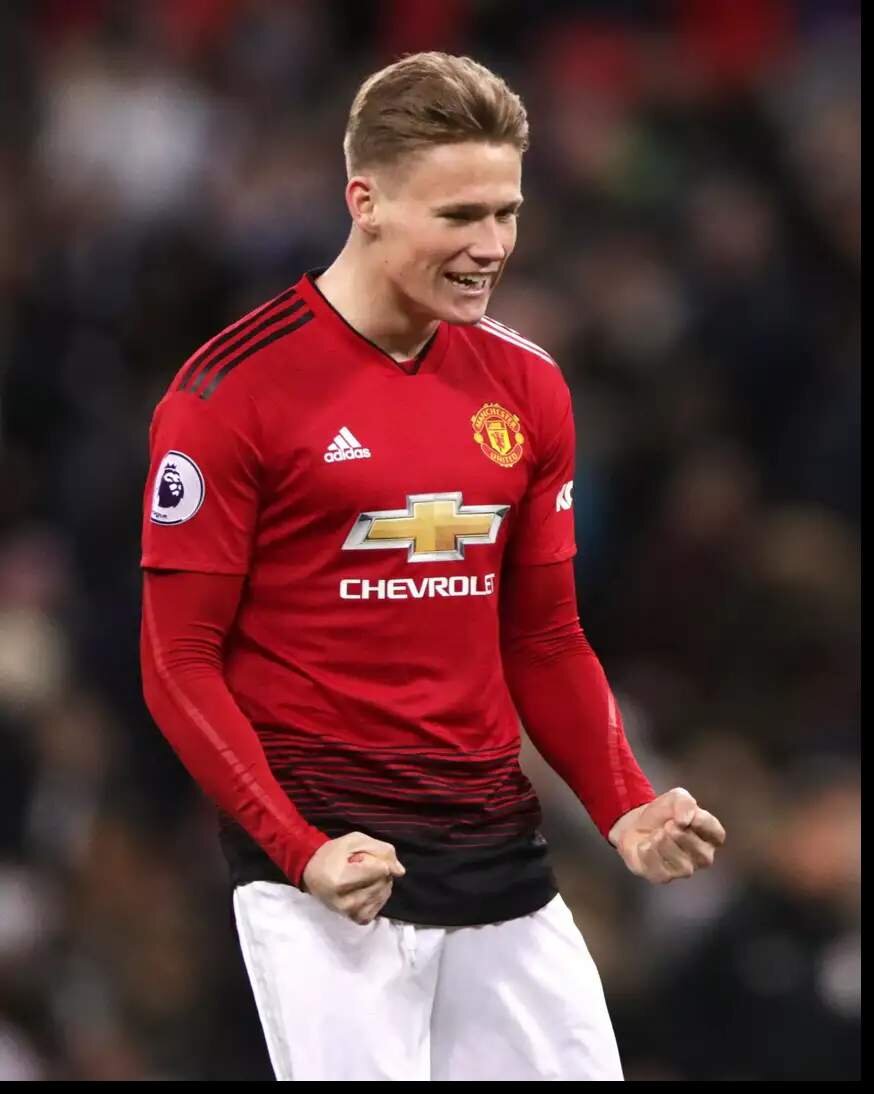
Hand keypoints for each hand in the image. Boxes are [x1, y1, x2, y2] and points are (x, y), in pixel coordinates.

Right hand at [302, 831, 405, 923]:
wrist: (312, 873)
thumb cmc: (333, 854)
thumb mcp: (355, 840)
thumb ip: (381, 850)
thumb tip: (400, 871)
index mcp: (341, 880)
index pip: (380, 870)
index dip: (377, 859)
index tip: (360, 858)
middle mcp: (346, 902)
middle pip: (383, 882)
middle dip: (379, 870)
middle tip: (359, 866)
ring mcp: (352, 913)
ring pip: (384, 893)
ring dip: (379, 881)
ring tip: (361, 877)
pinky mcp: (357, 919)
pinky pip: (379, 906)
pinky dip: (378, 894)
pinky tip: (366, 888)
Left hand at [609, 788, 725, 884]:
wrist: (635, 824)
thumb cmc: (663, 813)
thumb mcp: (677, 798)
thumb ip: (685, 803)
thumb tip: (685, 820)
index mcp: (711, 836)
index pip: (717, 834)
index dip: (699, 822)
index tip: (682, 815)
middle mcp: (702, 857)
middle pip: (701, 852)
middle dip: (680, 834)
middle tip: (667, 824)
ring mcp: (684, 869)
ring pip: (682, 864)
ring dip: (663, 843)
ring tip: (655, 834)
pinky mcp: (663, 877)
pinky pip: (660, 870)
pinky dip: (648, 853)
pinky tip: (645, 844)